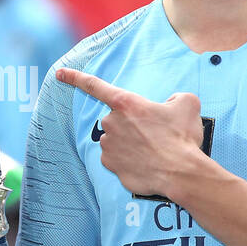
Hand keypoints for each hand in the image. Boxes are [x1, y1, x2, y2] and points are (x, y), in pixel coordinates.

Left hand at [57, 67, 208, 198]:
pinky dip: (128, 159)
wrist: (180, 173)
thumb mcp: (187, 104)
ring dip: (129, 142)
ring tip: (153, 150)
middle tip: (154, 134)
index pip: (95, 85)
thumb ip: (174, 97)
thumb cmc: (182, 137)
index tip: (59, 73)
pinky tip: (145, 162)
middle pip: (116, 119)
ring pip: (115, 139)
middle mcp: (111, 122)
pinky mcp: (110, 165)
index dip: (75, 77)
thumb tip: (170, 103)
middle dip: (131, 125)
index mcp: (126, 103)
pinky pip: (116, 158)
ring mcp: (109, 145)